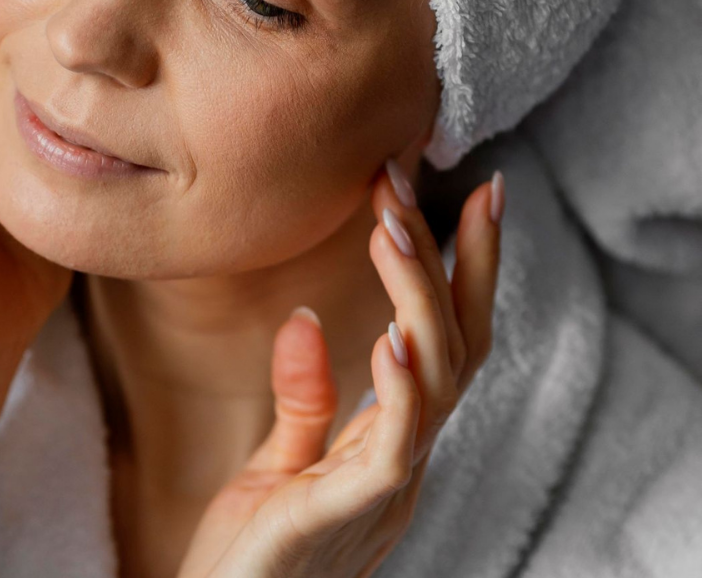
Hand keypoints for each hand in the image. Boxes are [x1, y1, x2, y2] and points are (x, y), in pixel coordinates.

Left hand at [176, 162, 503, 577]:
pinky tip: (391, 336)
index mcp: (392, 445)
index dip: (467, 271)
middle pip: (458, 348)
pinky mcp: (344, 517)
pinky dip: (402, 390)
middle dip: (451, 260)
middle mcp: (404, 462)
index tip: (474, 195)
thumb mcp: (280, 462)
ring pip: (436, 382)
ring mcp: (385, 492)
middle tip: (410, 183)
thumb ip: (304, 399)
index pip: (447, 345)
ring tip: (392, 227)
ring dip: (418, 298)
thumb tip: (308, 318)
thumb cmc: (250, 553)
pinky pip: (394, 449)